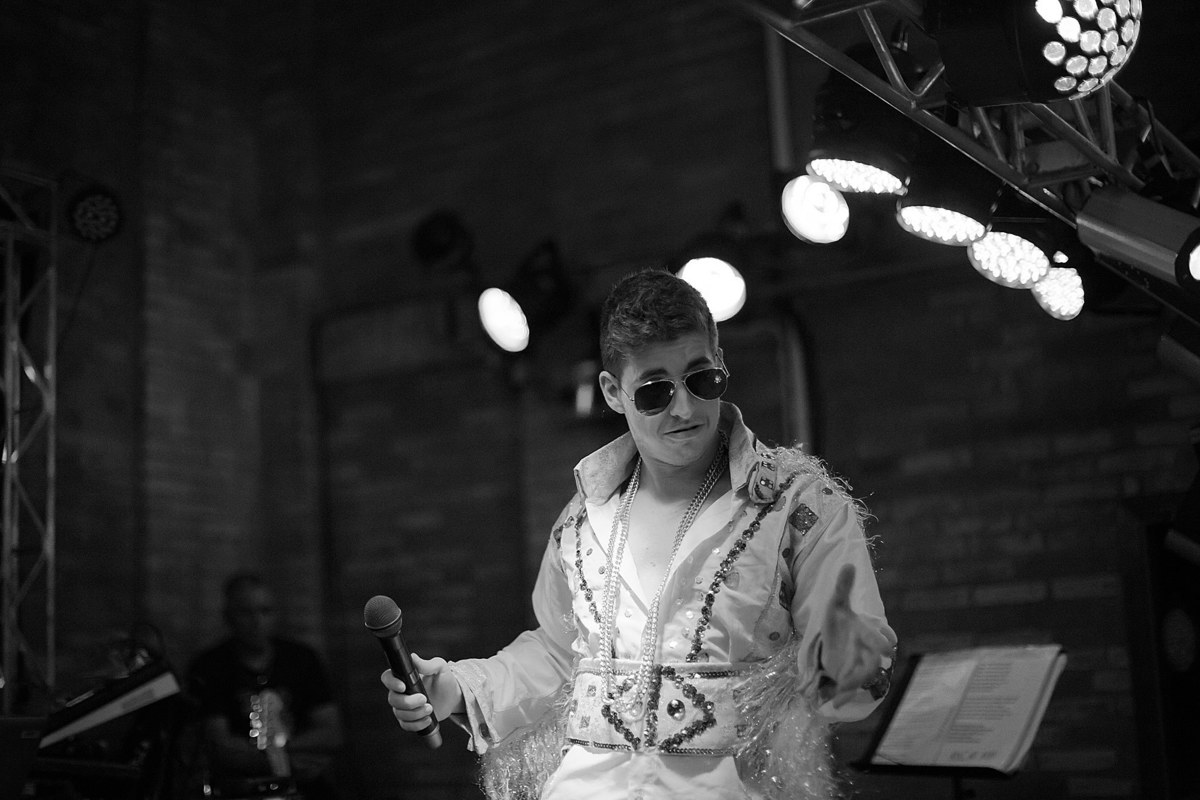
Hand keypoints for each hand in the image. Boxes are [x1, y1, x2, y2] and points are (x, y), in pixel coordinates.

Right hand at [380, 654, 464, 732]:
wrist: (452, 697)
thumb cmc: (444, 679)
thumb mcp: (439, 668)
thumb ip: (427, 664)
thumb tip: (413, 657)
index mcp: (404, 677)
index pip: (387, 678)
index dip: (391, 683)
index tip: (403, 687)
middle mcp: (400, 692)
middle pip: (393, 699)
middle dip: (408, 702)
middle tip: (424, 699)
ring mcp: (403, 707)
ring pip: (399, 714)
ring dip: (415, 713)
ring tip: (430, 708)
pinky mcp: (409, 719)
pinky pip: (405, 725)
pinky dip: (417, 724)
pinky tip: (428, 719)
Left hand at [820, 563, 895, 707]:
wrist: (832, 644)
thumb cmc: (838, 623)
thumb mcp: (836, 605)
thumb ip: (843, 587)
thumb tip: (849, 563)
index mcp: (866, 630)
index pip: (880, 632)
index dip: (884, 636)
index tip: (888, 641)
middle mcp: (867, 649)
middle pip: (876, 655)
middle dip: (876, 658)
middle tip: (881, 660)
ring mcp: (860, 665)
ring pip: (865, 674)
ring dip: (856, 680)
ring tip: (844, 686)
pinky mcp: (850, 677)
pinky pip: (851, 688)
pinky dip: (844, 696)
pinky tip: (835, 704)